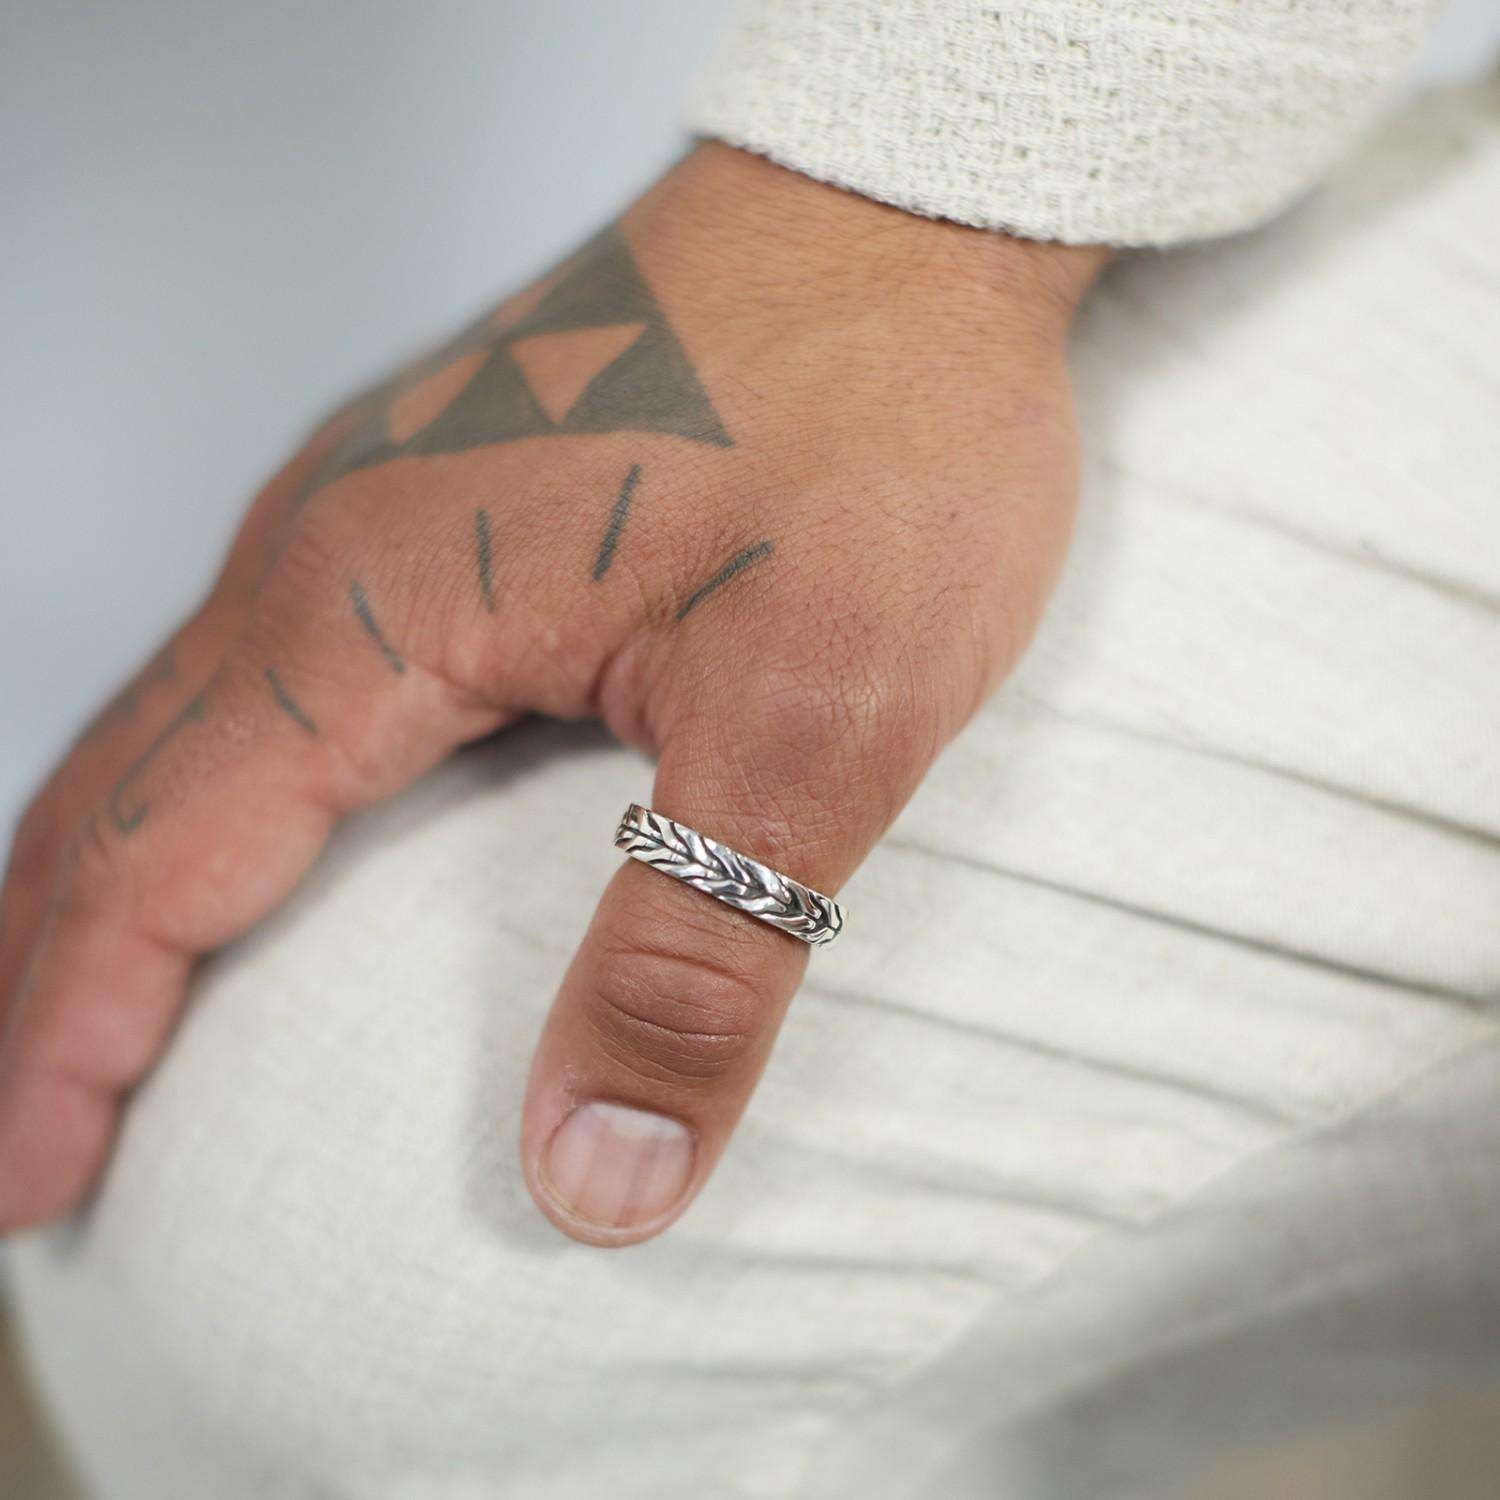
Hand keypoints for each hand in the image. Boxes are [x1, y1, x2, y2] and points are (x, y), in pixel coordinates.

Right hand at [0, 144, 1104, 1244]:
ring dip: (118, 881)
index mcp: (371, 611)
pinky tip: (255, 842)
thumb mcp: (814, 719)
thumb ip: (697, 956)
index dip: (75, 1043)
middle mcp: (329, 550)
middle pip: (119, 797)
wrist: (909, 217)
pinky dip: (217, 789)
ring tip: (100, 1011)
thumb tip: (599, 1180)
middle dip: (52, 977)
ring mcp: (376, 510)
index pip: (154, 869)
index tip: (28, 1186)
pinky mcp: (446, 498)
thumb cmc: (877, 431)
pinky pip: (270, 667)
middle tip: (27, 1134)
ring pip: (180, 727)